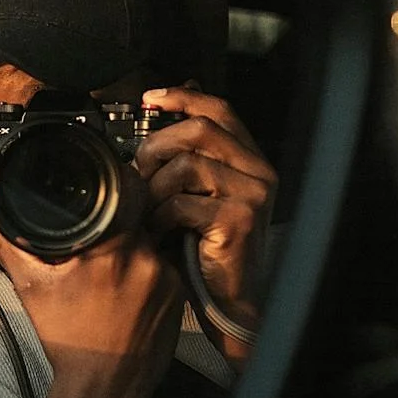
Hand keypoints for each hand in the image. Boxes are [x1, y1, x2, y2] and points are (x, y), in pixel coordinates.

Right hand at [0, 167, 183, 397]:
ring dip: (132, 249)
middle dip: (116, 223)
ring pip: (150, 241)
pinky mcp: (180, 293)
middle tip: (98, 244)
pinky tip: (128, 293)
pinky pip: (163, 266)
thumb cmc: (68, 341)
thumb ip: (11, 242)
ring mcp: (167, 276)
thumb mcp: (31, 288)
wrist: (104, 386)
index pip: (121, 191)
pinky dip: (147, 272)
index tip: (102, 194)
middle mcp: (144, 258)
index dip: (112, 187)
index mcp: (108, 249)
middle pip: (135, 215)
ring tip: (110, 276)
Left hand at [134, 85, 276, 361]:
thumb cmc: (204, 249)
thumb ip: (184, 160)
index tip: (149, 98)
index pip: (219, 110)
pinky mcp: (238, 219)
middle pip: (199, 130)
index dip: (183, 97)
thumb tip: (151, 118)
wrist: (227, 301)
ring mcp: (253, 194)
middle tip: (139, 173)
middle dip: (157, 148)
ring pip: (186, 166)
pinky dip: (161, 218)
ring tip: (150, 212)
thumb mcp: (195, 195)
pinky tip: (162, 232)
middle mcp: (259, 171)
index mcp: (249, 159)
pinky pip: (182, 203)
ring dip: (155, 189)